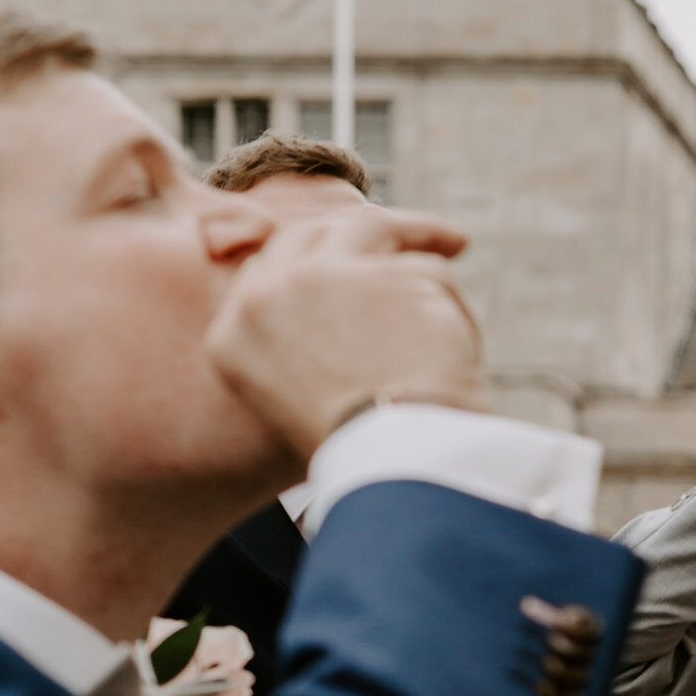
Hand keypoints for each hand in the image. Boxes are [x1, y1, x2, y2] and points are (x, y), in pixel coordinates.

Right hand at [208, 204, 483, 460]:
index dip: (311, 256)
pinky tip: (463, 337)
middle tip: (406, 237)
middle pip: (314, 234)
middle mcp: (267, 295)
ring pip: (372, 228)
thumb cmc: (358, 457)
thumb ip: (304, 348)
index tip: (343, 256)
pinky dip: (452, 305)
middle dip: (360, 232)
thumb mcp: (300, 405)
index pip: (267, 268)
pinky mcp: (383, 273)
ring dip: (417, 231)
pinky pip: (429, 270)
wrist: (392, 467)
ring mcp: (324, 277)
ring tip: (452, 242)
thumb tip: (344, 318)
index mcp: (233, 336)